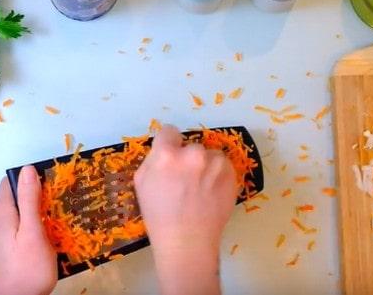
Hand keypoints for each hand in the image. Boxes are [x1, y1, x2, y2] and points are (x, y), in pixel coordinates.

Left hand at [0, 166, 56, 294]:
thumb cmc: (27, 268)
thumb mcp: (33, 231)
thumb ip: (29, 200)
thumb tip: (27, 169)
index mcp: (3, 213)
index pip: (11, 181)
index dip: (30, 177)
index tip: (51, 181)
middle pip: (17, 195)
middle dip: (38, 193)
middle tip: (61, 198)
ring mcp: (4, 233)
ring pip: (23, 210)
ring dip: (41, 209)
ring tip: (61, 213)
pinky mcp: (10, 245)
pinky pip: (24, 224)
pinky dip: (38, 222)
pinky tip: (53, 230)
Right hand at [134, 125, 237, 294]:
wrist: (187, 241)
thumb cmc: (158, 215)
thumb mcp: (141, 182)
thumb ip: (153, 159)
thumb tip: (163, 147)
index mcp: (167, 155)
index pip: (169, 131)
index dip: (168, 144)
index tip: (170, 156)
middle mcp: (193, 154)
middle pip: (190, 146)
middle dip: (187, 158)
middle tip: (184, 180)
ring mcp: (215, 164)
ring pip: (209, 155)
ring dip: (205, 166)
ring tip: (199, 188)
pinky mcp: (231, 174)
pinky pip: (223, 166)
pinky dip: (218, 175)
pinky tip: (210, 192)